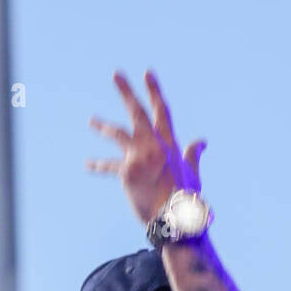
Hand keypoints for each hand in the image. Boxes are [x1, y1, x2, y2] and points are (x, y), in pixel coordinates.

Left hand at [87, 69, 206, 225]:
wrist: (175, 218)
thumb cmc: (186, 198)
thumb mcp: (192, 172)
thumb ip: (193, 154)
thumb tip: (202, 141)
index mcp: (170, 143)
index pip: (161, 111)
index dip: (154, 91)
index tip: (147, 73)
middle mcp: (155, 145)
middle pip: (138, 112)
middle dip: (126, 91)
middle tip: (116, 74)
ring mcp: (140, 156)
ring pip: (118, 133)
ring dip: (103, 126)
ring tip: (91, 121)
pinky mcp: (127, 171)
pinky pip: (109, 166)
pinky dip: (98, 166)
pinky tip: (88, 165)